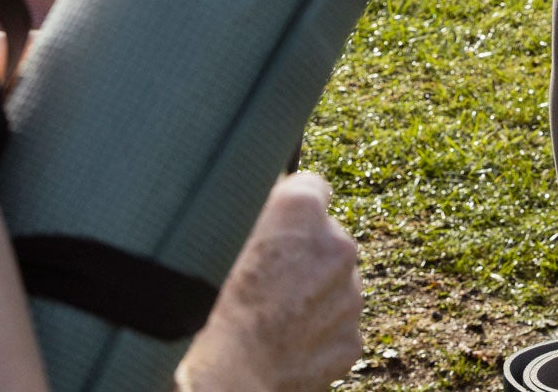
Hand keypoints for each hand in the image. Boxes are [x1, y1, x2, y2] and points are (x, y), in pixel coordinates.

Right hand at [177, 173, 362, 391]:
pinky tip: (282, 343)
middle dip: (303, 255)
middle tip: (264, 281)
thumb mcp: (218, 239)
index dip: (288, 209)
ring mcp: (350, 294)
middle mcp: (338, 244)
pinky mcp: (351, 338)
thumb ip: (252, 213)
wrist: (225, 378)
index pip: (310, 186)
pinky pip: (335, 327)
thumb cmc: (207, 306)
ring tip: (269, 317)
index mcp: (301, 210)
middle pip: (327, 238)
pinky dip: (315, 334)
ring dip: (311, 294)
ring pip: (334, 285)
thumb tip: (262, 203)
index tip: (275, 225)